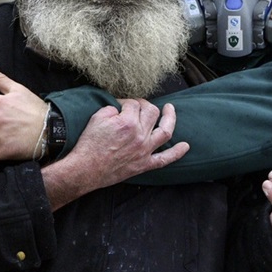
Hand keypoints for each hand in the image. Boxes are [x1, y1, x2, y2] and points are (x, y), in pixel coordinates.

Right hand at [42, 99, 188, 210]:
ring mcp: (145, 150)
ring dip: (170, 118)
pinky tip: (185, 146)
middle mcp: (140, 135)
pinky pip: (165, 159)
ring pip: (165, 131)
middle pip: (152, 112)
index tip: (120, 106)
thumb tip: (121, 109)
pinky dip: (177, 153)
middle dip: (145, 105)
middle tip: (138, 106)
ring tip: (170, 110)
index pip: (134, 104)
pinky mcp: (144, 164)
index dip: (126, 102)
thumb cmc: (89, 144)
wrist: (86, 169)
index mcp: (128, 122)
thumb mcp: (97, 118)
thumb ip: (113, 109)